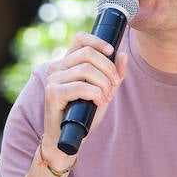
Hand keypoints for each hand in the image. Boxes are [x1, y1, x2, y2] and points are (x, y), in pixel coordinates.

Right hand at [41, 30, 129, 159]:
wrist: (66, 138)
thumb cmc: (83, 114)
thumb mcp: (103, 91)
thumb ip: (113, 75)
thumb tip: (123, 55)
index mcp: (66, 63)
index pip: (80, 39)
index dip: (98, 41)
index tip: (112, 52)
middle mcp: (57, 68)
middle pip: (88, 53)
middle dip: (107, 68)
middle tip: (113, 86)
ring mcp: (52, 80)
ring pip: (86, 69)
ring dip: (103, 83)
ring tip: (106, 97)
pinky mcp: (53, 94)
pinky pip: (81, 86)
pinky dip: (95, 93)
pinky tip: (98, 102)